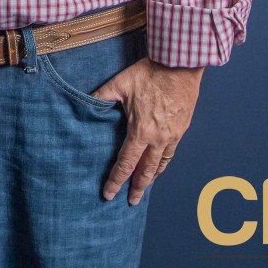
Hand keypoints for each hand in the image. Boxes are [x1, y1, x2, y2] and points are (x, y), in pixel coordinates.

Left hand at [92, 57, 203, 204]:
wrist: (180, 65)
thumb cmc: (150, 73)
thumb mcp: (120, 84)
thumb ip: (102, 97)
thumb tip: (84, 103)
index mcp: (141, 131)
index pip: (126, 163)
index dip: (116, 180)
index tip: (109, 194)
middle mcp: (158, 139)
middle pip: (146, 171)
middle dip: (137, 188)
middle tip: (131, 202)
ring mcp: (172, 135)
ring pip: (161, 164)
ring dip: (151, 178)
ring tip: (144, 187)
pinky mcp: (182, 129)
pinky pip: (171, 152)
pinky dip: (163, 163)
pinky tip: (159, 165)